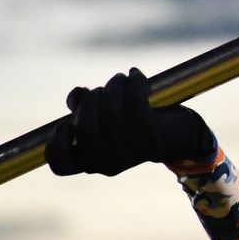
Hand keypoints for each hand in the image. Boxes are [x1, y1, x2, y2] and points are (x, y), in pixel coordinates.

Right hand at [46, 68, 215, 176]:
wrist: (181, 135)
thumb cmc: (134, 123)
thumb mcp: (104, 119)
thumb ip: (84, 110)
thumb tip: (76, 99)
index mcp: (91, 162)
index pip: (60, 163)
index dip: (56, 141)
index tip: (65, 122)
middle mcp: (108, 164)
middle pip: (85, 127)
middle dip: (90, 100)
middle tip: (101, 90)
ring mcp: (130, 153)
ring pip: (110, 111)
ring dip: (113, 85)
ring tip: (120, 79)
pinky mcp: (150, 137)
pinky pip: (134, 102)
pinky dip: (133, 82)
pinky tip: (136, 75)